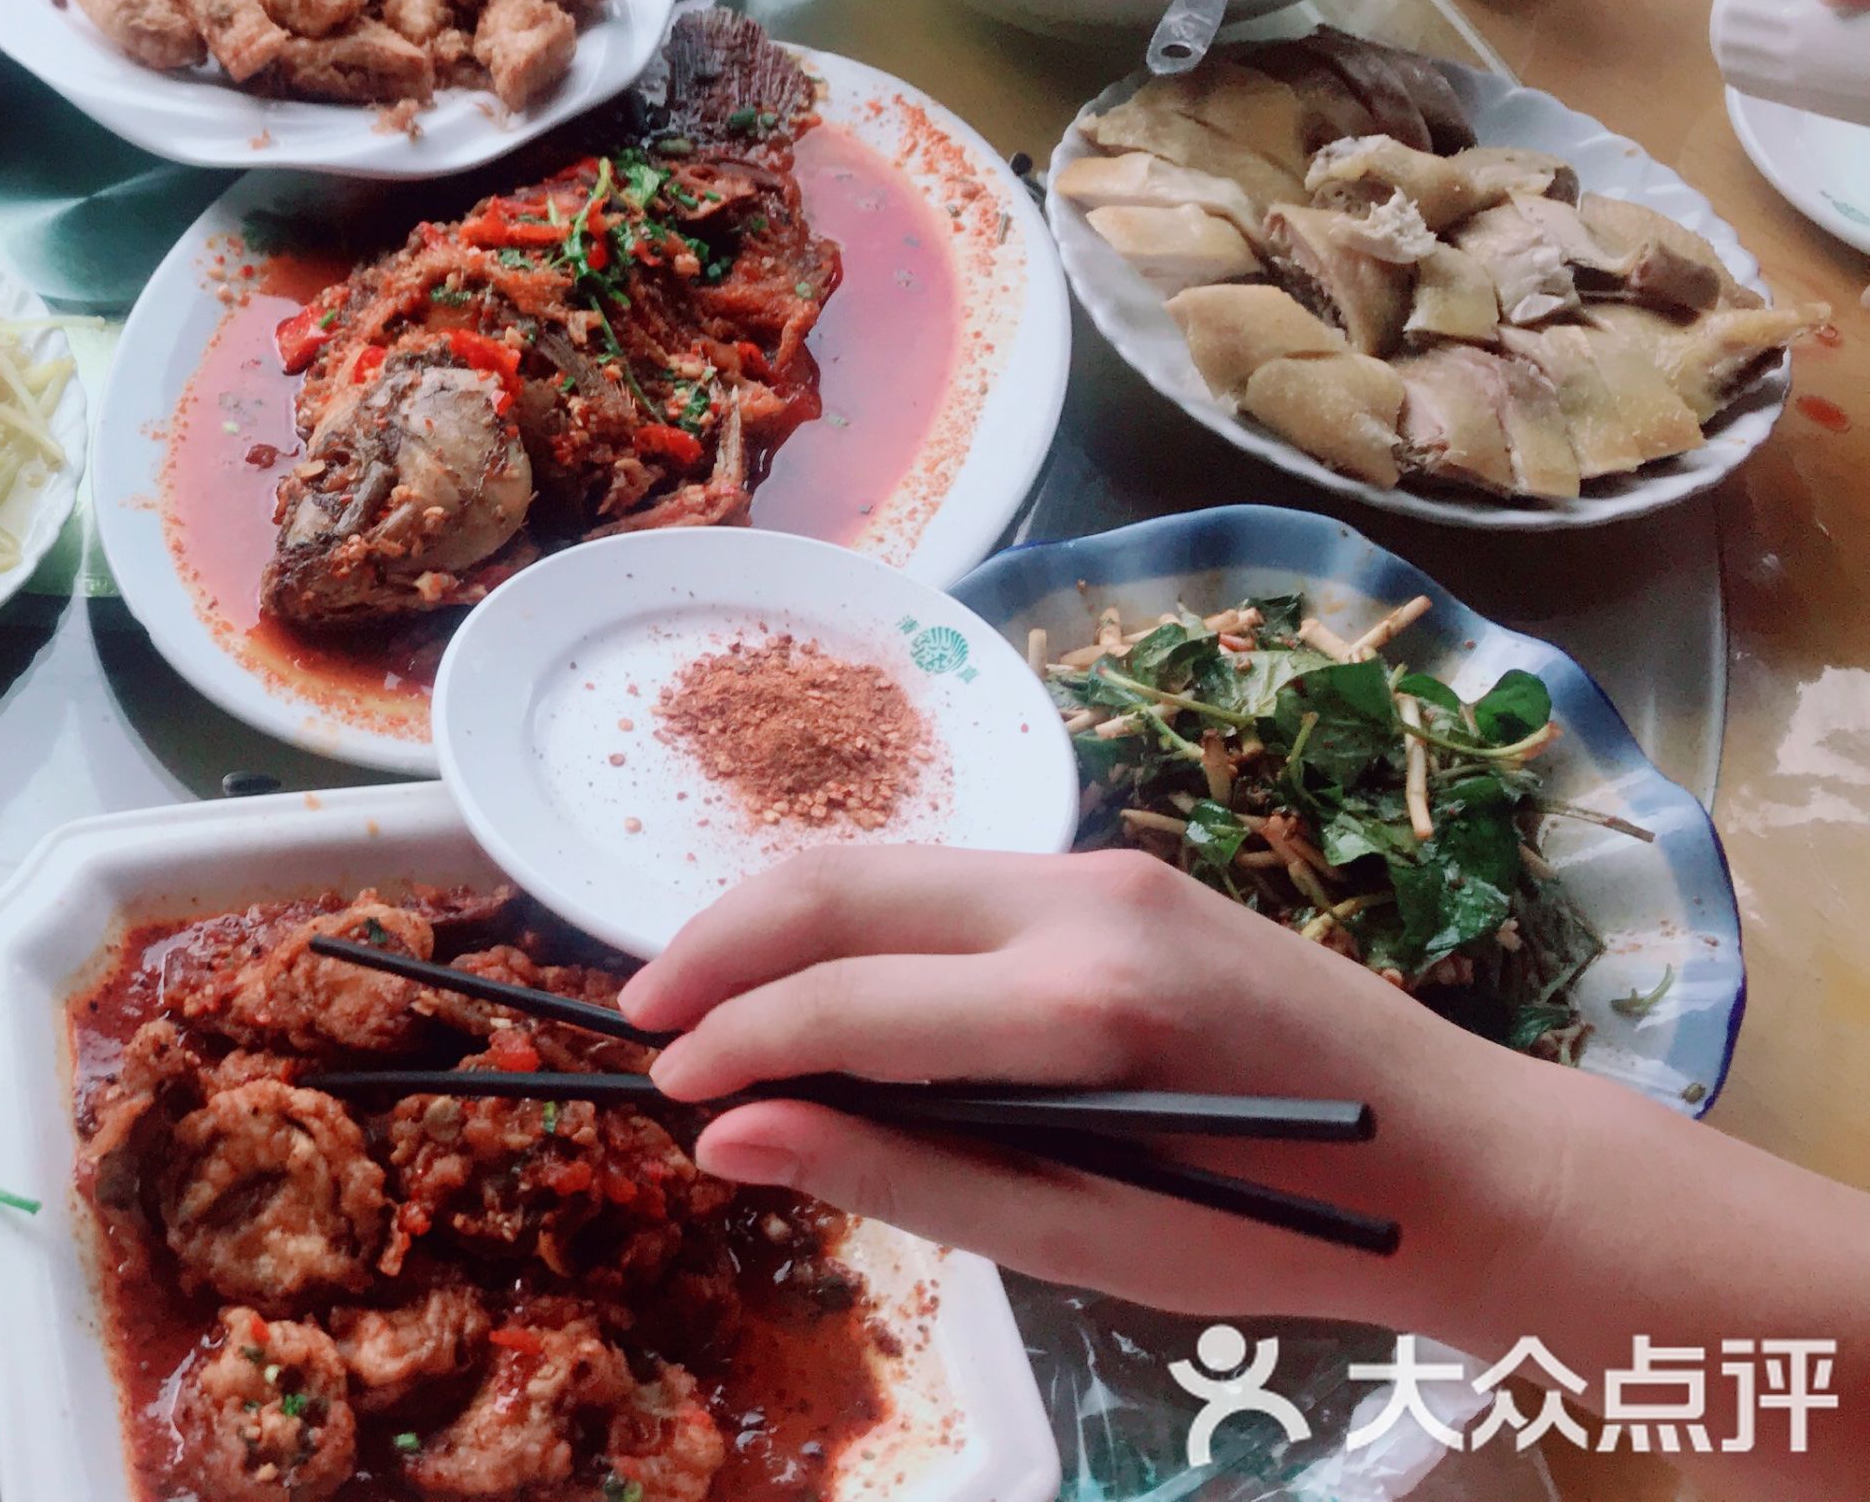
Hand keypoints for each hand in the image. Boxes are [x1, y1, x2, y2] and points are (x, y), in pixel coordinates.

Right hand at [617, 846, 1572, 1340]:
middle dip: (718, 946)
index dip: (736, 1043)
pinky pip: (942, 876)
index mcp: (1085, 1008)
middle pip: (840, 886)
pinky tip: (816, 980)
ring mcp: (1101, 868)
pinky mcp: (1114, 868)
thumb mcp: (1083, 1239)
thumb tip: (737, 1140)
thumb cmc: (1282, 1227)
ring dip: (774, 921)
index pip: (848, 1002)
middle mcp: (1085, 903)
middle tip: (639, 1018)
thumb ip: (901, 1174)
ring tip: (702, 997)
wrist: (1466, 1154)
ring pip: (882, 864)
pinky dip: (853, 919)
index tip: (667, 1093)